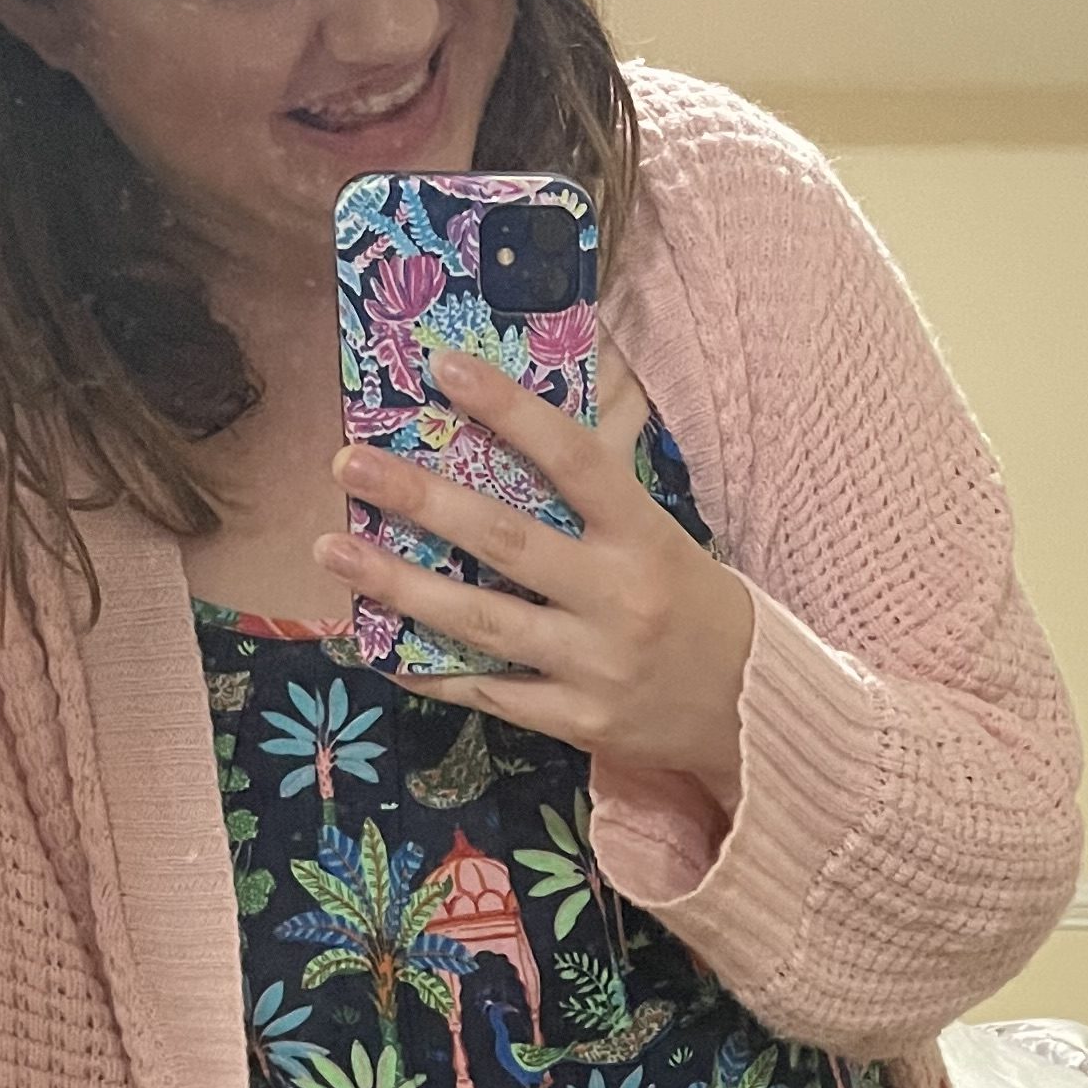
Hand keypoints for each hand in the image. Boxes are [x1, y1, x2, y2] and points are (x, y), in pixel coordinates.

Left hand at [317, 337, 753, 801]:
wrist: (753, 711)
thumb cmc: (695, 605)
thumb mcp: (664, 536)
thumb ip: (596, 494)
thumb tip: (518, 418)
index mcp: (645, 537)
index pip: (572, 458)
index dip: (507, 410)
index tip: (442, 367)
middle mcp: (619, 599)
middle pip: (505, 540)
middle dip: (420, 499)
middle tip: (349, 463)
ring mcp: (595, 665)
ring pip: (482, 621)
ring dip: (399, 585)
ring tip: (335, 551)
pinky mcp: (577, 720)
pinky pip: (489, 693)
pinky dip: (430, 672)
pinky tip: (376, 646)